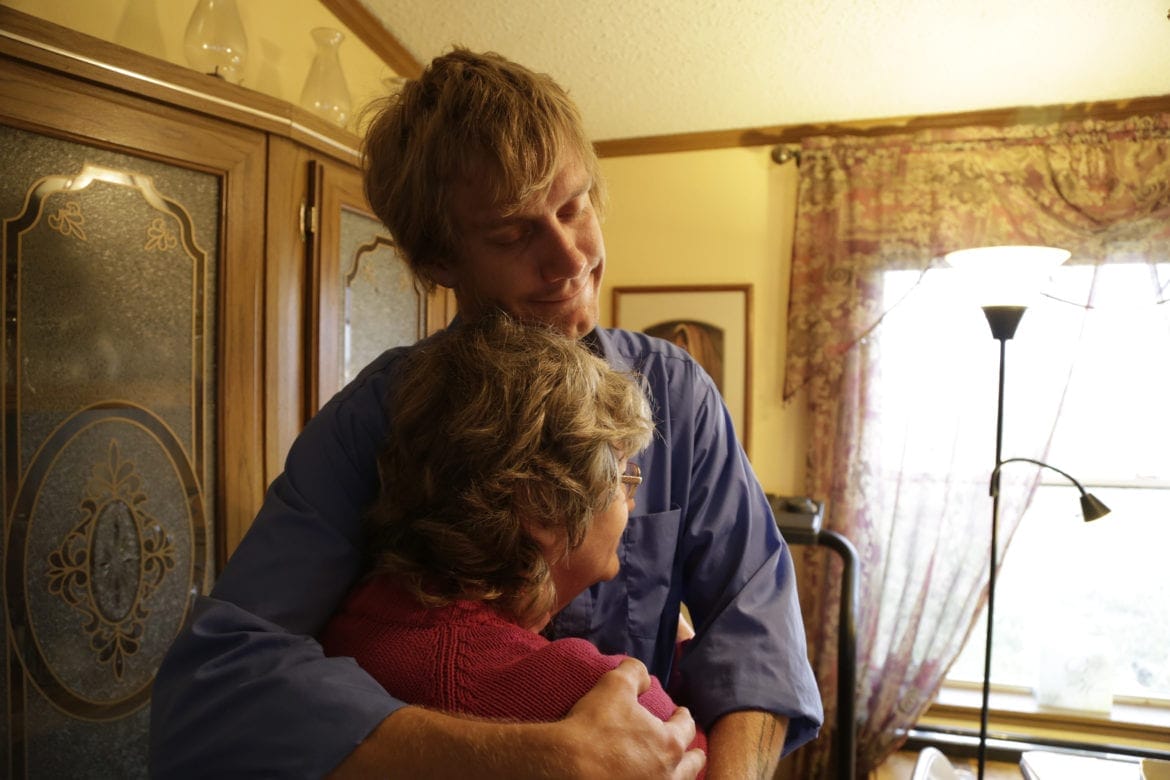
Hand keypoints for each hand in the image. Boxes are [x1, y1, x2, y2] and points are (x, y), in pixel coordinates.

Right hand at [559, 658, 704, 779]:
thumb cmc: (592, 726)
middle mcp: (668, 775)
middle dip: (693, 756)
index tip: (681, 713)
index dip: (683, 717)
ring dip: (678, 776)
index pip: (685, 728)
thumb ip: (634, 672)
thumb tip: (644, 676)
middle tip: (694, 751)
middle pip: (691, 766)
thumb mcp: (614, 685)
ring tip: (676, 774)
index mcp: (669, 744)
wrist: (564, 766)